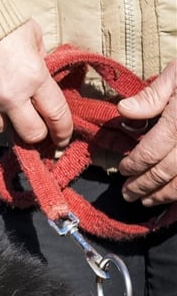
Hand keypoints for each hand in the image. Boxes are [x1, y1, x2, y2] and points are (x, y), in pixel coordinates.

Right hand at [0, 20, 72, 147]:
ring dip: (5, 122)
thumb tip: (42, 82)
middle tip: (34, 126)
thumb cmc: (0, 21)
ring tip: (2, 105)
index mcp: (34, 76)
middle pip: (30, 133)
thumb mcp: (32, 35)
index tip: (62, 140)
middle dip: (36, 132)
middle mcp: (10, 95)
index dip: (62, 131)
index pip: (56, 115)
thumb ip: (40, 61)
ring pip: (0, 130)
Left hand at [118, 59, 176, 205]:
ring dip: (165, 195)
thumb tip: (124, 110)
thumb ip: (153, 95)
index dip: (134, 165)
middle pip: (166, 171)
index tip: (123, 170)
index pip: (151, 151)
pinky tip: (175, 196)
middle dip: (144, 185)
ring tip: (148, 200)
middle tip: (128, 194)